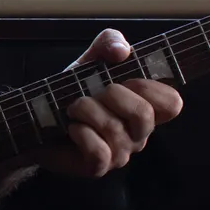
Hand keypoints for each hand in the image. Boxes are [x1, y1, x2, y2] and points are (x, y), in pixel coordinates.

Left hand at [37, 28, 182, 178]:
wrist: (37, 118)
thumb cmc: (73, 91)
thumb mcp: (91, 60)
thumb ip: (109, 43)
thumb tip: (122, 50)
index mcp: (144, 107)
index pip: (172, 103)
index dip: (152, 88)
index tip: (127, 78)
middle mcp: (138, 133)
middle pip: (144, 114)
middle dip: (113, 94)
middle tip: (91, 92)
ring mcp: (120, 153)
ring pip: (115, 130)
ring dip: (86, 110)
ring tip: (73, 107)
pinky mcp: (98, 167)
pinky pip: (99, 151)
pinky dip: (82, 134)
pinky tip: (72, 128)